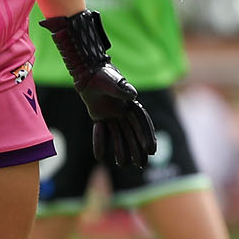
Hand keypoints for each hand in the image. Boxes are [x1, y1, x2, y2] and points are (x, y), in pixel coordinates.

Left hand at [40, 11, 157, 166]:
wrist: (88, 72)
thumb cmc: (102, 75)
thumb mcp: (112, 81)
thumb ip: (122, 89)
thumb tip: (133, 95)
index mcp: (130, 104)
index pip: (141, 123)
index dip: (146, 137)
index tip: (151, 150)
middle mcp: (124, 111)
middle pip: (132, 134)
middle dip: (137, 149)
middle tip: (142, 165)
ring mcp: (112, 115)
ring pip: (119, 136)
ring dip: (122, 150)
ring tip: (123, 166)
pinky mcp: (101, 116)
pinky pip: (103, 132)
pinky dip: (101, 143)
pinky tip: (101, 158)